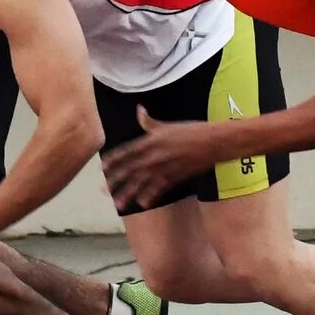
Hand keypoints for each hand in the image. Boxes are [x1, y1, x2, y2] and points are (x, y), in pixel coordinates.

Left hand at [102, 108, 224, 211]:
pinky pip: (159, 189)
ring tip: (118, 204)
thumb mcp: (167, 125)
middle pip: (129, 170)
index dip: (113, 161)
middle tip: (104, 190)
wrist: (213, 142)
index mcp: (150, 141)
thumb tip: (139, 110)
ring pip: (141, 183)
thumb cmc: (191, 130)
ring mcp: (164, 167)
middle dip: (116, 181)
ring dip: (128, 194)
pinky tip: (143, 204)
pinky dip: (150, 196)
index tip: (102, 168)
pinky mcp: (175, 176)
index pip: (126, 152)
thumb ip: (149, 122)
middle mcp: (154, 155)